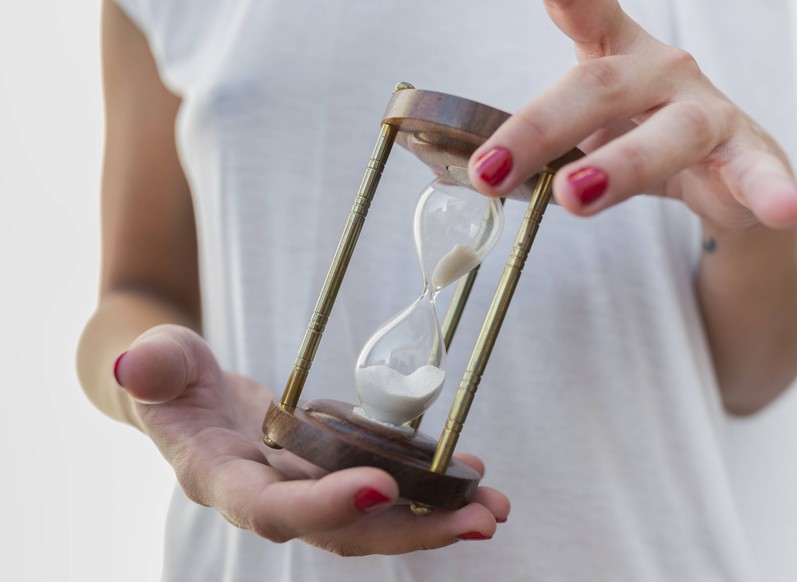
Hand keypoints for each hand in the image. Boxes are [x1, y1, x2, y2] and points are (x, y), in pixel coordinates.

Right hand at [113, 325, 508, 554]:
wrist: (187, 394)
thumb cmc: (168, 377)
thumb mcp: (155, 363)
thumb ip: (152, 368)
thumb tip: (137, 367)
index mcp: (223, 480)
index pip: (273, 510)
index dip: (325, 506)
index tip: (382, 487)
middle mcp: (271, 497)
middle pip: (343, 532)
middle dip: (412, 531)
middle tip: (479, 520)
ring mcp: (306, 488)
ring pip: (374, 518)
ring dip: (436, 517)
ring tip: (493, 507)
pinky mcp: (330, 470)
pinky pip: (383, 486)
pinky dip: (428, 485)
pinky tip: (470, 472)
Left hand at [469, 0, 796, 230]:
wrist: (722, 175)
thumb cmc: (638, 140)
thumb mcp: (583, 131)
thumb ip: (537, 141)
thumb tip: (463, 167)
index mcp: (614, 58)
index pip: (583, 11)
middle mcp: (661, 73)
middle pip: (598, 88)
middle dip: (539, 128)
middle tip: (493, 170)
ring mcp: (707, 113)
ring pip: (667, 133)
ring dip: (619, 165)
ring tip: (574, 195)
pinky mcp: (749, 158)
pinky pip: (757, 173)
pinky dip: (766, 190)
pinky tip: (781, 207)